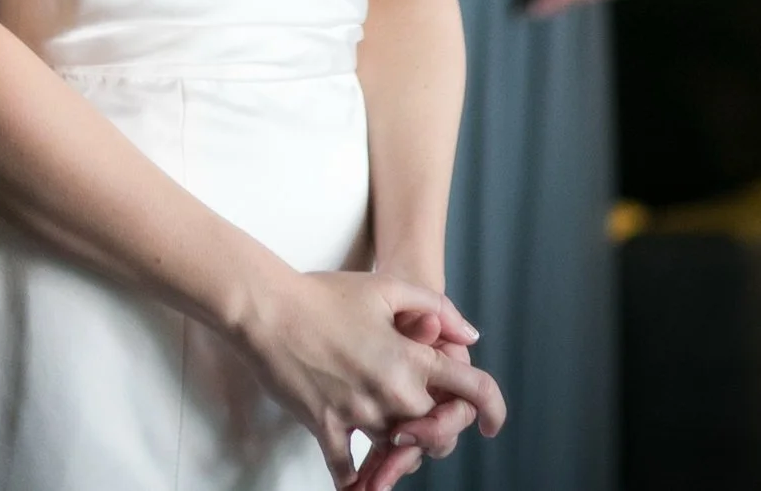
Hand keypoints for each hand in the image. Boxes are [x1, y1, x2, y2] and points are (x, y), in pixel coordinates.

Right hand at [238, 271, 504, 486]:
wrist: (266, 308)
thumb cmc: (322, 294)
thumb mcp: (386, 288)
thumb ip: (436, 307)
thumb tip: (469, 337)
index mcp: (411, 358)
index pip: (471, 390)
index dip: (493, 407)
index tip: (493, 423)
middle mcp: (392, 392)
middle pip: (433, 427)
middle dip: (432, 426)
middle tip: (421, 423)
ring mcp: (358, 413)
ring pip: (394, 447)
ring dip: (395, 450)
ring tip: (390, 457)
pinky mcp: (326, 425)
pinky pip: (346, 466)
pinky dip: (353, 480)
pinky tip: (357, 486)